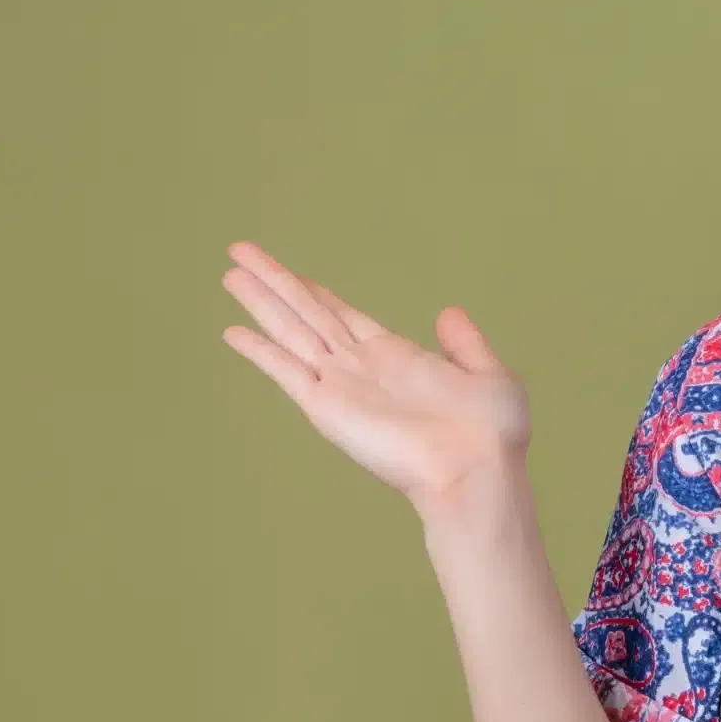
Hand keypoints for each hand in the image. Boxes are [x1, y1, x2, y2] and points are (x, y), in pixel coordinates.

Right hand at [218, 240, 531, 516]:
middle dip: (274, 282)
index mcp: (395, 356)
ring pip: (292, 330)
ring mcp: (341, 386)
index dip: (313, 290)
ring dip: (260, 301)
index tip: (288, 272)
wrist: (478, 470)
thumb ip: (464, 344)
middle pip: (307, 312)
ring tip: (229, 274)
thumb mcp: (489, 375)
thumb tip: (449, 312)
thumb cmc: (491, 433)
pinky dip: (260, 351)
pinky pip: (287, 371)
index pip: (342, 314)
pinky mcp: (328, 407)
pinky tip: (232, 332)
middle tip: (239, 251)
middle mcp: (360, 368)